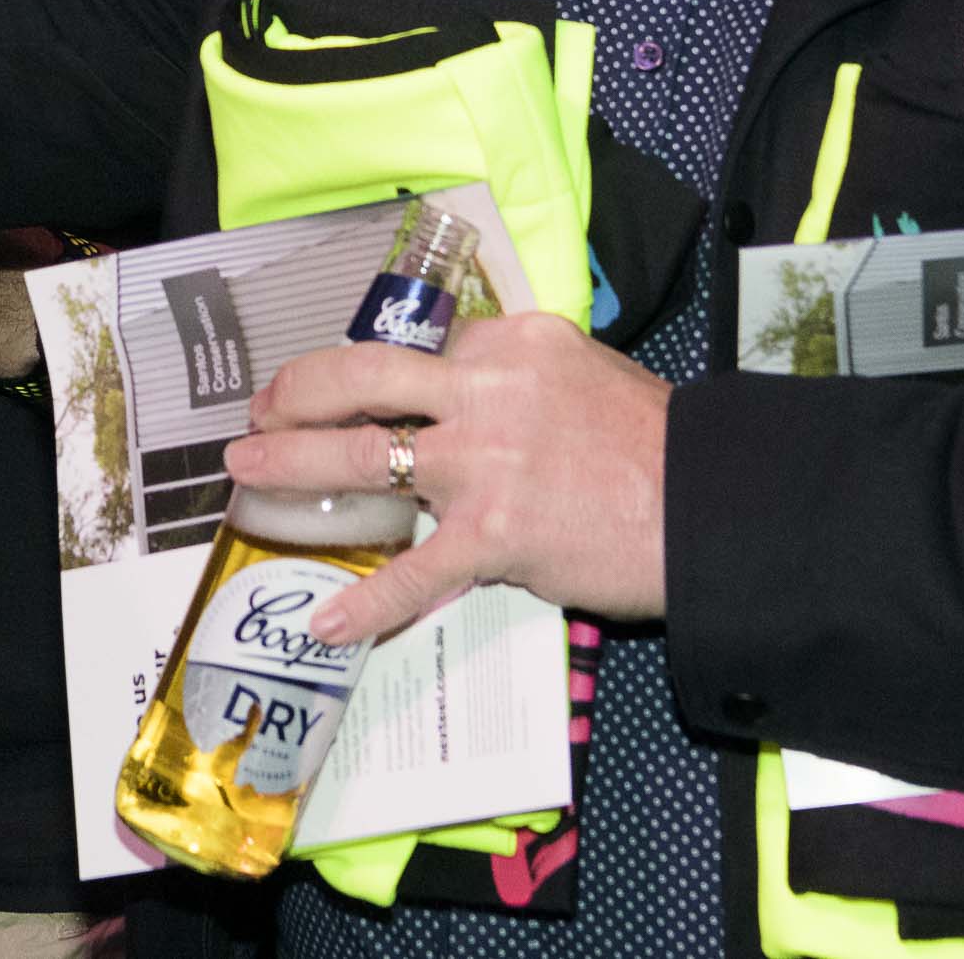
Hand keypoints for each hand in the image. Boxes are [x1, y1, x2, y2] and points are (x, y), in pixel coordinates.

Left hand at [222, 309, 668, 644]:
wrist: (714, 507)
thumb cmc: (656, 444)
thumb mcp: (580, 371)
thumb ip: (511, 377)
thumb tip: (450, 393)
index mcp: (507, 343)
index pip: (412, 348)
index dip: (362, 371)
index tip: (330, 385)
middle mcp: (485, 390)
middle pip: (362, 378)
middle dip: (296, 392)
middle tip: (257, 411)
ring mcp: (483, 463)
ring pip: (364, 457)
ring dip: (293, 463)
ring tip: (249, 473)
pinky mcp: (495, 535)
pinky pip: (415, 571)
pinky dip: (368, 600)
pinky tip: (328, 620)